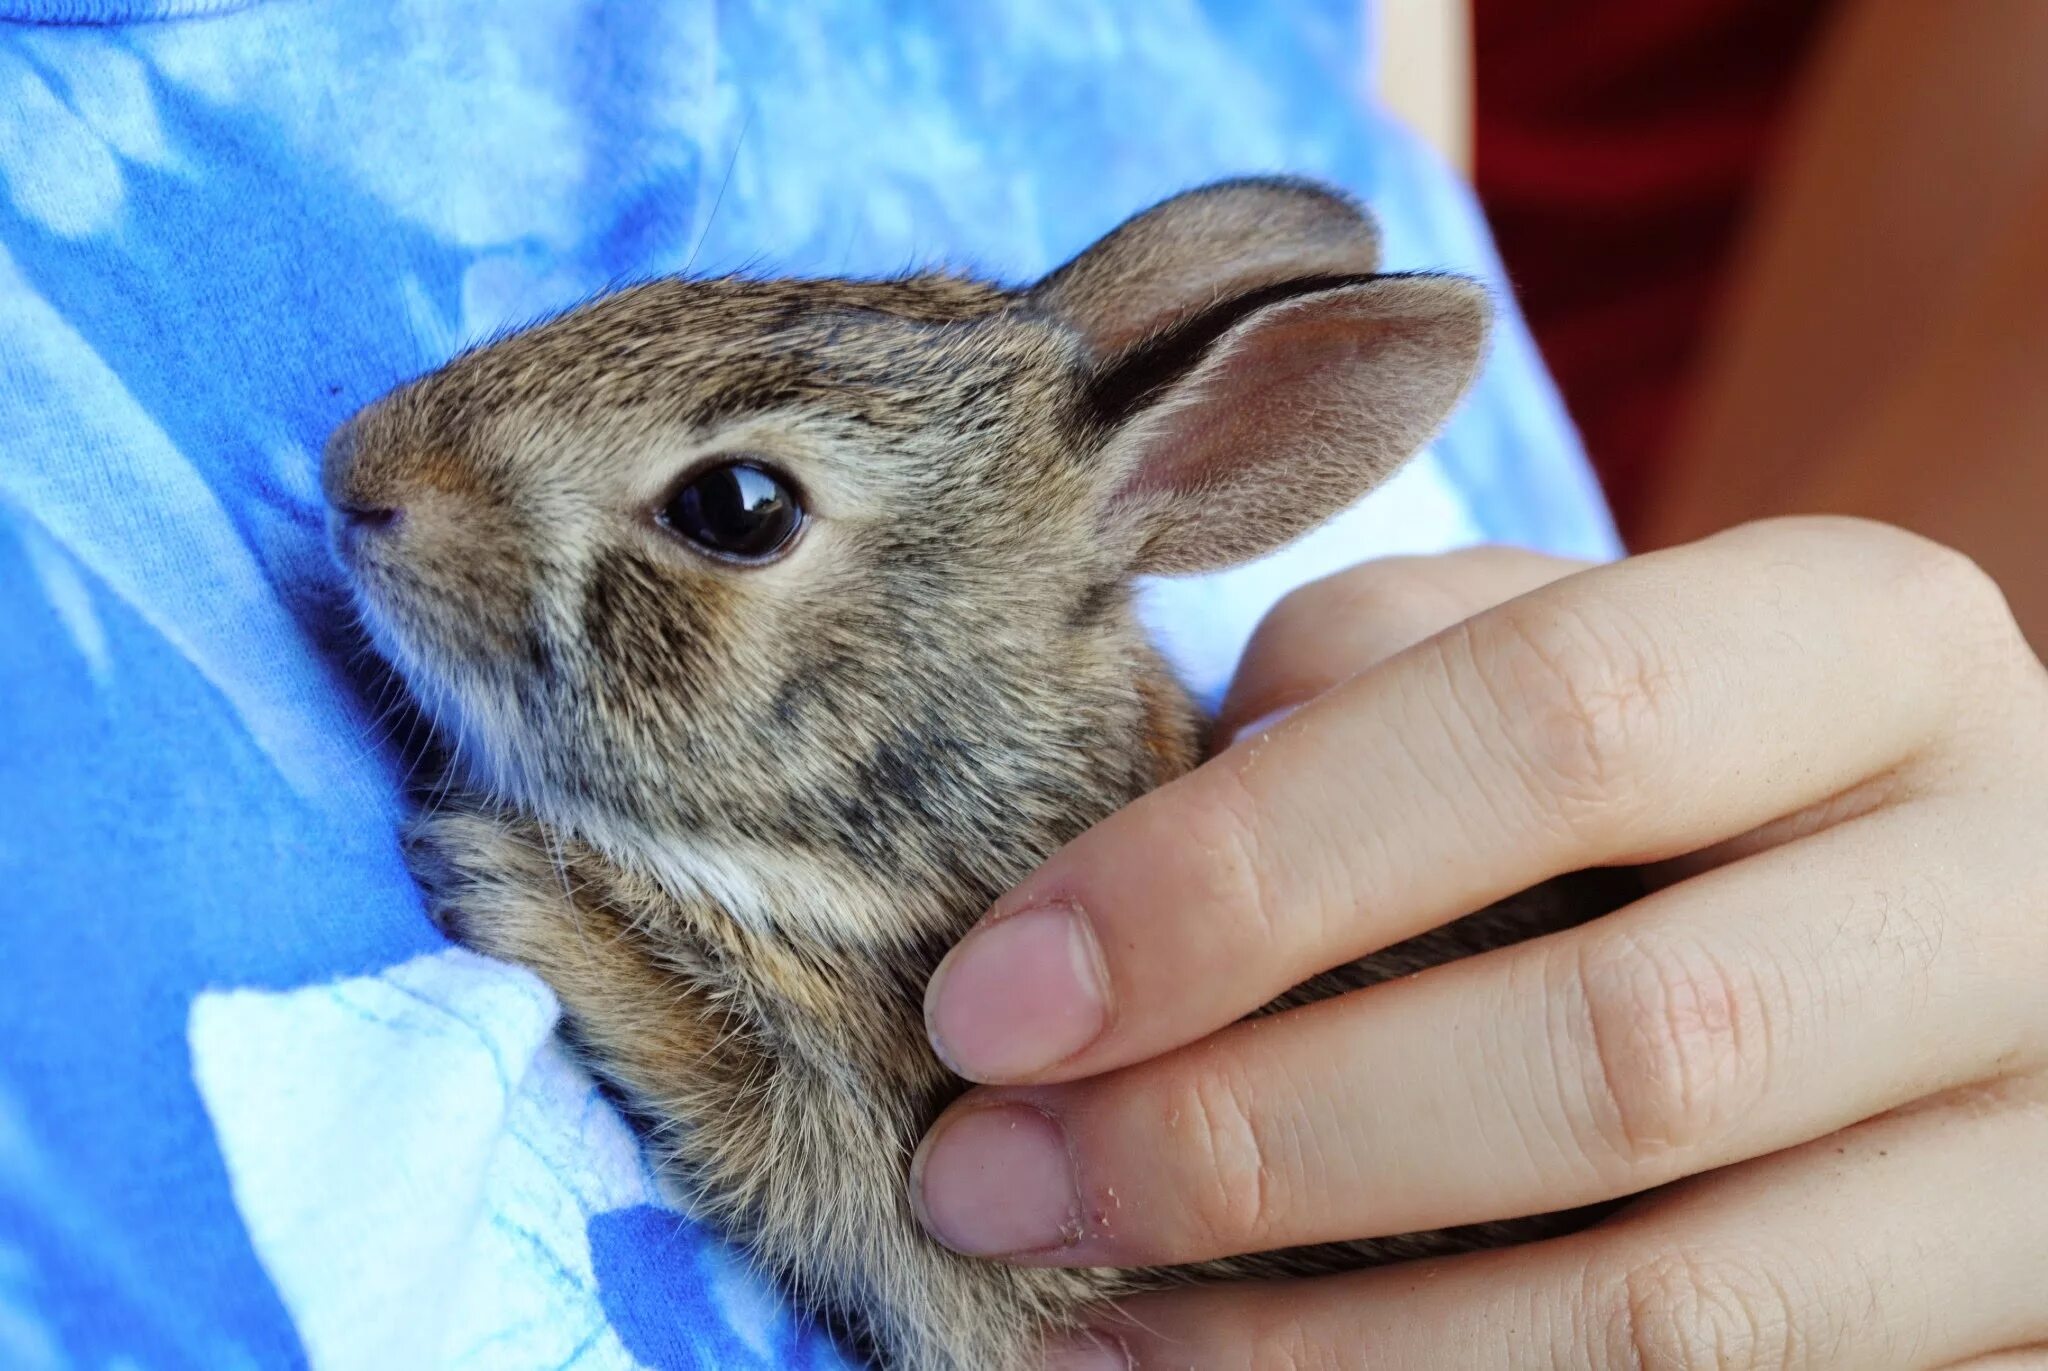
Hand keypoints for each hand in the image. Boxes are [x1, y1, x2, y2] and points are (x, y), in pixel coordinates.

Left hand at [911, 518, 2047, 1368]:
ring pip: (1684, 1308)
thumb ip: (1369, 686)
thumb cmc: (1672, 760)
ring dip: (1332, 1344)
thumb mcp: (1541, 653)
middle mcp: (2011, 888)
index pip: (1550, 724)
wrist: (1921, 911)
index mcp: (1871, 648)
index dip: (1242, 876)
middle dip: (1254, 1135)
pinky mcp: (2014, 1328)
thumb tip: (1131, 876)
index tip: (995, 1002)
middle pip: (1628, 1047)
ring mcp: (2040, 1150)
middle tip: (992, 1180)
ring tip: (1086, 1329)